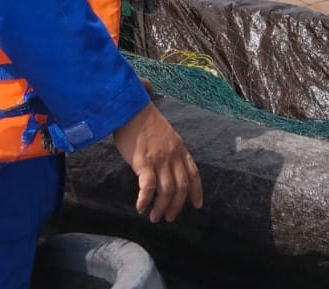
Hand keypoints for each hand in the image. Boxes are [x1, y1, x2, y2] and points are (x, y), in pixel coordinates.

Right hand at [112, 101, 202, 221]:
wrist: (132, 110)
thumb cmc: (145, 123)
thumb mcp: (167, 136)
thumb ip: (171, 152)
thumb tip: (169, 168)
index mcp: (180, 149)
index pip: (194, 174)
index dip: (196, 191)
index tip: (197, 205)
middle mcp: (173, 156)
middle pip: (181, 187)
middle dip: (176, 206)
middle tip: (169, 217)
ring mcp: (159, 160)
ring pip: (166, 190)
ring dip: (161, 207)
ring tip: (154, 217)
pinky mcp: (144, 163)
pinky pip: (148, 187)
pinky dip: (145, 200)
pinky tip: (141, 207)